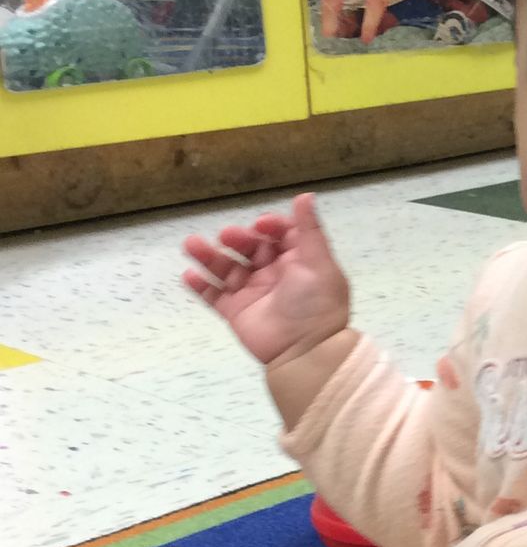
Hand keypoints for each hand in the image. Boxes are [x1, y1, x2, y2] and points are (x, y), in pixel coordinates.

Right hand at [181, 192, 350, 366]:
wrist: (305, 351)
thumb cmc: (316, 303)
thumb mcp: (318, 262)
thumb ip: (309, 229)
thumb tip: (305, 195)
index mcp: (299, 261)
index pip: (280, 235)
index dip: (270, 226)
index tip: (260, 225)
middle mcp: (275, 275)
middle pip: (251, 248)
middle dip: (238, 239)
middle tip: (228, 236)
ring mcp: (253, 293)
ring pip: (227, 269)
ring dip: (209, 255)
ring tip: (191, 244)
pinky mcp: (236, 312)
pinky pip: (214, 295)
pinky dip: (200, 285)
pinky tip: (188, 274)